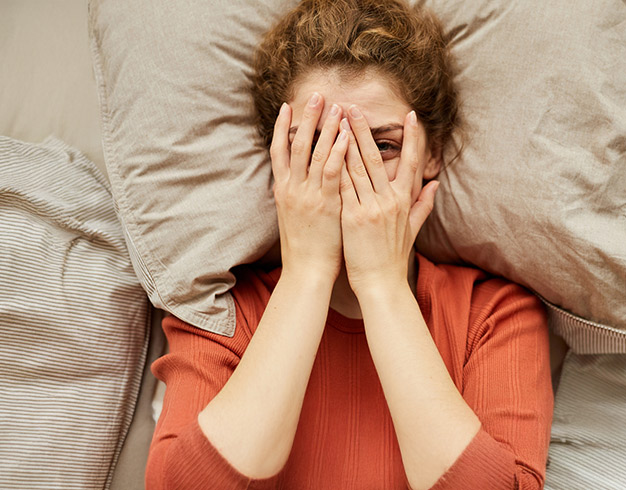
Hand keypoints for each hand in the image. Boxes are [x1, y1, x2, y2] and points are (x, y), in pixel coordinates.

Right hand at [270, 93, 348, 280]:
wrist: (306, 272)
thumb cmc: (305, 248)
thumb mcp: (293, 216)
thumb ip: (297, 194)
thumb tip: (299, 180)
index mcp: (283, 190)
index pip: (279, 151)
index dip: (282, 127)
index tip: (288, 106)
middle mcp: (291, 188)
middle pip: (297, 145)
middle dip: (307, 118)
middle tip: (316, 94)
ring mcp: (307, 195)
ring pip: (315, 153)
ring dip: (326, 127)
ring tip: (335, 105)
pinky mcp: (324, 204)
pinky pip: (331, 172)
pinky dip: (338, 152)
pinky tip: (346, 135)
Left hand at [338, 106, 439, 291]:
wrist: (381, 284)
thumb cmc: (393, 257)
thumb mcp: (413, 229)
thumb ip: (423, 204)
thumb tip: (435, 184)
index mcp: (404, 201)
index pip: (410, 163)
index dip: (413, 139)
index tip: (411, 116)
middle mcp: (389, 201)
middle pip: (376, 158)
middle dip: (364, 130)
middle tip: (354, 107)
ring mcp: (370, 208)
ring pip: (356, 167)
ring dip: (345, 141)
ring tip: (336, 121)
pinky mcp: (352, 217)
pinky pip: (341, 186)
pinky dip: (334, 167)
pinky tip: (324, 150)